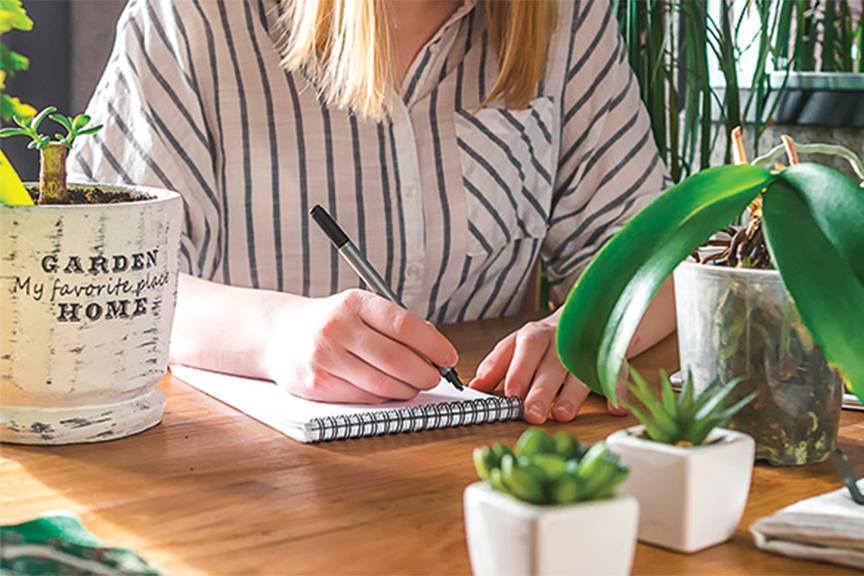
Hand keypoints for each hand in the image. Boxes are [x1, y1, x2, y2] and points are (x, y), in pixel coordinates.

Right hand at [263, 289, 457, 403]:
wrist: (279, 335)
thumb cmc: (331, 323)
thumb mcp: (360, 309)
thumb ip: (395, 324)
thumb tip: (436, 345)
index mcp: (354, 302)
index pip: (404, 325)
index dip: (433, 345)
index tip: (448, 356)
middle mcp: (338, 327)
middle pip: (396, 359)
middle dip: (425, 373)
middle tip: (434, 377)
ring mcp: (326, 357)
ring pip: (383, 383)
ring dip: (407, 389)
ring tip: (414, 385)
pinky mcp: (318, 383)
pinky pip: (364, 397)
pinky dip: (385, 398)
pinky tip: (389, 391)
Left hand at [468, 312, 627, 423]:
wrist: (585, 316)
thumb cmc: (543, 341)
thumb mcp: (515, 347)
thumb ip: (496, 366)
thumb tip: (475, 387)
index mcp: (534, 335)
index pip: (524, 349)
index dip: (518, 371)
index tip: (510, 394)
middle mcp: (561, 339)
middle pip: (551, 363)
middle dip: (541, 389)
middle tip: (532, 413)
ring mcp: (586, 347)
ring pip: (581, 369)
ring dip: (573, 393)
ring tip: (562, 415)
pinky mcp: (611, 357)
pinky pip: (616, 372)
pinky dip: (617, 390)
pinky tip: (615, 408)